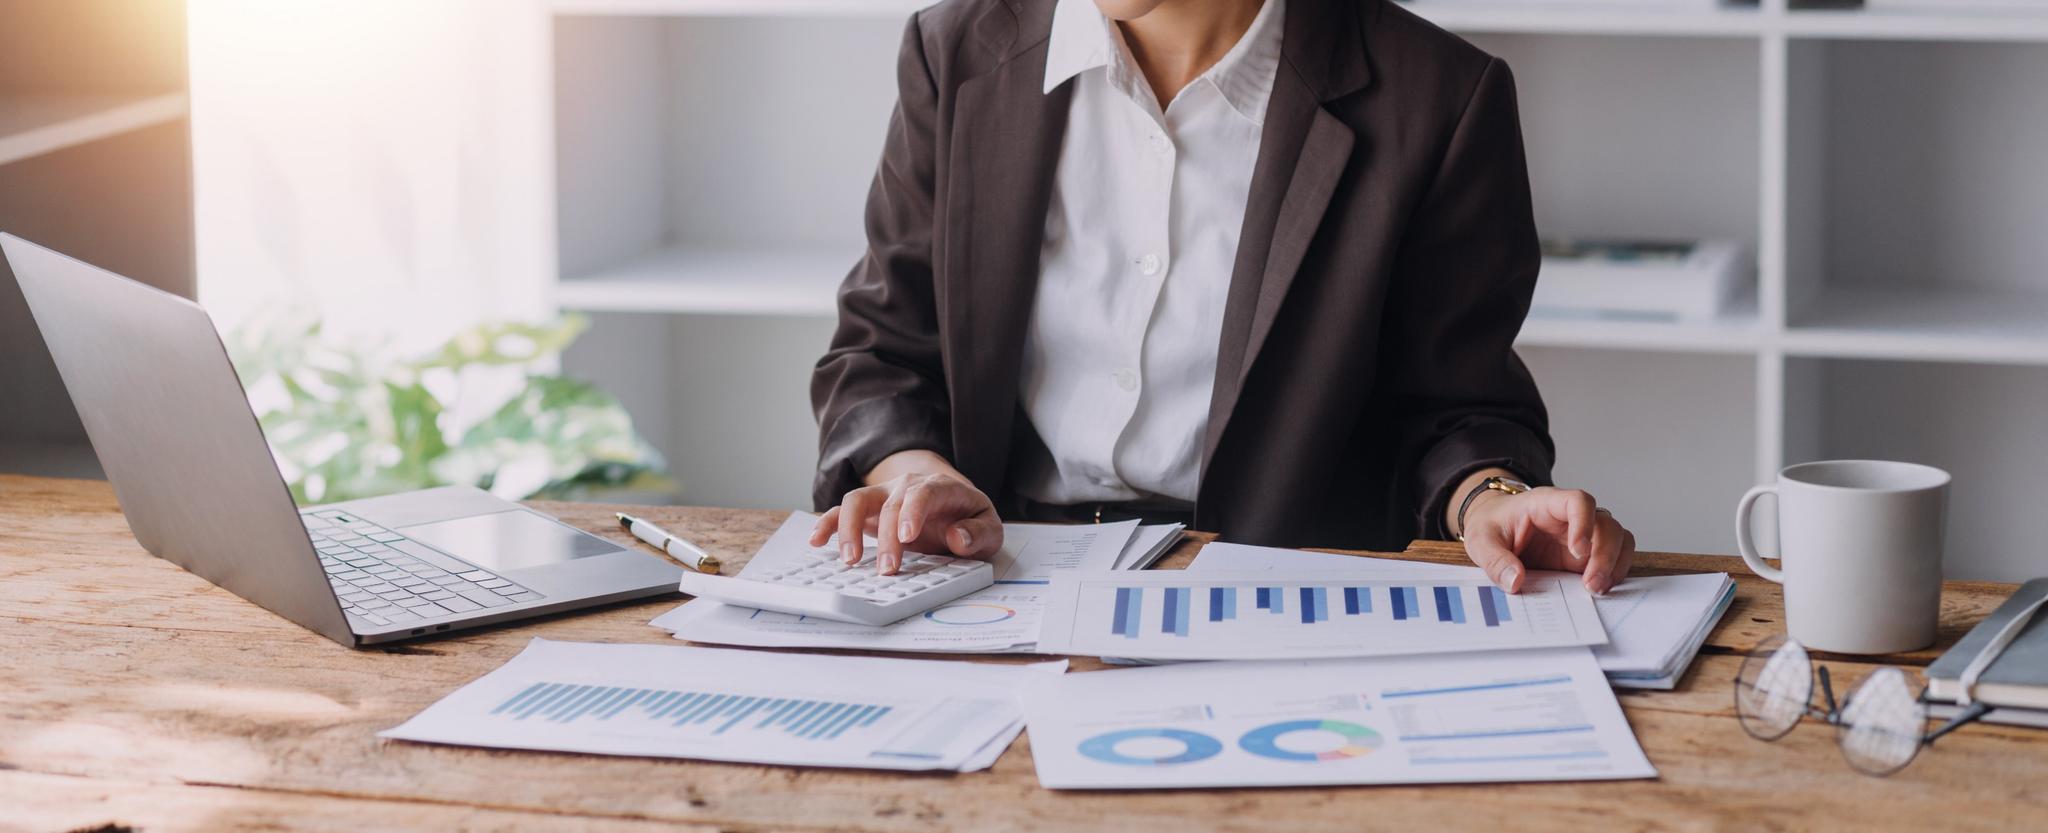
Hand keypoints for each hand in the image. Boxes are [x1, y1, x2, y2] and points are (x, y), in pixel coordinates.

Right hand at [807, 456, 1001, 574]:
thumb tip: (959, 537)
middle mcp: (907, 487)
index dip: (912, 512)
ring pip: (857, 500)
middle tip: (887, 571)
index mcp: (940, 488)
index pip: (923, 493)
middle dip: (886, 539)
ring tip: (849, 560)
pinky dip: (826, 524)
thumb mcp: (989, 528)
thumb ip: (979, 533)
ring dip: (849, 529)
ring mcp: (883, 496)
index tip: (906, 536)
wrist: (951, 502)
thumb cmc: (969, 518)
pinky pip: (840, 511)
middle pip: (890, 504)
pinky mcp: (868, 510)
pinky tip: (816, 541)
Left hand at [1460, 486, 1633, 594]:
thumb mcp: (1480, 540)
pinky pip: (1615, 558)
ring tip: (1597, 589)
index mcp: (1547, 504)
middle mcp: (1572, 518)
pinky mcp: (1587, 556)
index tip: (1578, 551)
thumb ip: (1494, 559)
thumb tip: (1515, 582)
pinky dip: (1614, 573)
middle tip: (1590, 584)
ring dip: (1615, 564)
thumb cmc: (1492, 526)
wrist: (1495, 529)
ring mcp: (1584, 536)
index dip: (1584, 523)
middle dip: (1605, 555)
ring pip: (1618, 539)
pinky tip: (1600, 589)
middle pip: (1606, 524)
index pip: (1578, 501)